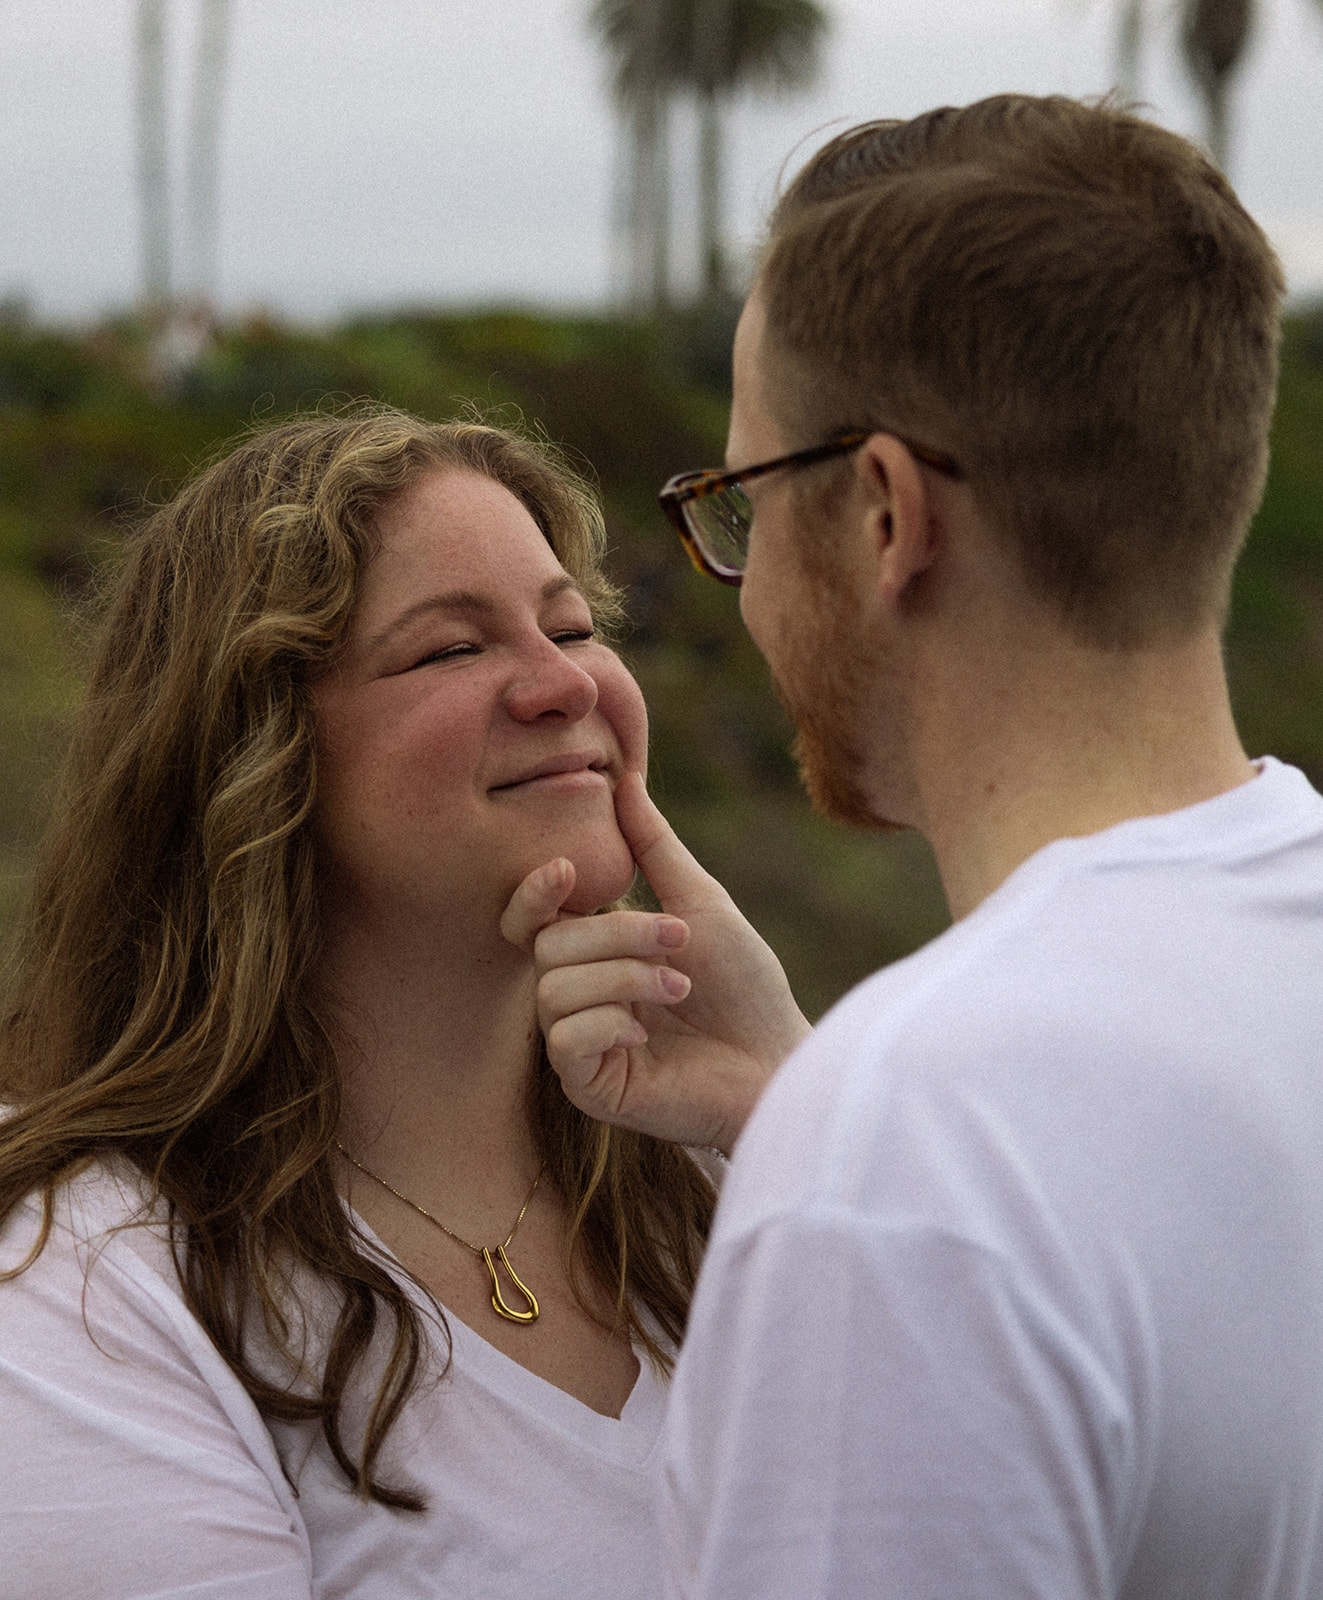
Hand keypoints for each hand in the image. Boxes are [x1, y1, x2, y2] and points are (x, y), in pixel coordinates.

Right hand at [501, 772, 810, 1154]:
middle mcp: (577, 996)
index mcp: (593, 953)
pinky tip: (648, 1036)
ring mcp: (579, 1042)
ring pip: (552, 989)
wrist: (778, 1058)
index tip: (568, 871)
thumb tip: (625, 779)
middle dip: (618, 934)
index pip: (530, 919)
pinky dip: (609, 1025)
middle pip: (547, 946)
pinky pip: (564, 1040)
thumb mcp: (698, 903)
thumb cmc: (744, 984)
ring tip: (679, 987)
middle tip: (679, 943)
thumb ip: (653, 846)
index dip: (534, 893)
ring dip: (626, 978)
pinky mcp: (589, 1086)